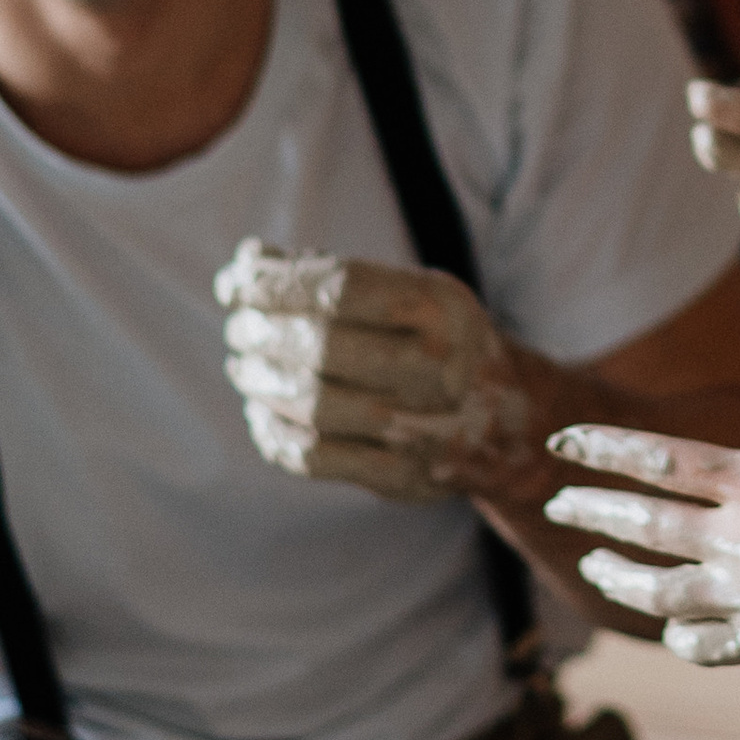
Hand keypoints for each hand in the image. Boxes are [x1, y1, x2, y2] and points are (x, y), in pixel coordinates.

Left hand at [217, 241, 540, 503]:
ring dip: (260, 381)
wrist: (506, 418)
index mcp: (440, 309)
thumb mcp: (404, 290)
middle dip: (261, 332)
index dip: (273, 284)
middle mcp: (437, 368)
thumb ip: (327, 273)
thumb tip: (246, 261)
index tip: (232, 281)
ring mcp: (423, 429)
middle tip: (237, 327)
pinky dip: (272, 432)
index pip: (337, 289)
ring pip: (313, 405)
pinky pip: (314, 457)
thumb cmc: (433, 339)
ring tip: (242, 365)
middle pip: (321, 347)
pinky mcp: (401, 477)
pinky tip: (260, 411)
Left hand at [544, 378, 739, 702]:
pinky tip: (671, 633)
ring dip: (618, 576)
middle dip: (595, 510)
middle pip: (648, 522)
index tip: (560, 443)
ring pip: (659, 587)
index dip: (608, 449)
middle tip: (555, 505)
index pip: (665, 459)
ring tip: (589, 567)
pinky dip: (683, 636)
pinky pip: (707, 642)